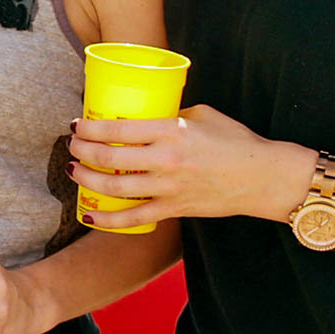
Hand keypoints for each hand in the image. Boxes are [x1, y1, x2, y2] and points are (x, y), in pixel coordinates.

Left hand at [67, 105, 308, 228]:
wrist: (262, 177)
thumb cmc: (235, 141)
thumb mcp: (201, 114)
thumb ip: (171, 115)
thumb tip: (144, 116)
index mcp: (171, 130)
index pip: (118, 128)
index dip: (90, 127)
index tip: (77, 124)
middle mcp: (166, 159)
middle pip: (109, 158)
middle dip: (82, 151)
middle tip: (71, 145)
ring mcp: (169, 188)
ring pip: (115, 188)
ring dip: (87, 179)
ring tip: (74, 170)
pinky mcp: (174, 209)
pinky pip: (134, 219)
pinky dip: (108, 219)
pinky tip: (90, 213)